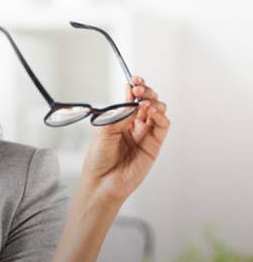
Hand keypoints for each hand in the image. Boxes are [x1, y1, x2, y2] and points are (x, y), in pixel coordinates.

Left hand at [81, 75, 170, 202]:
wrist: (101, 182)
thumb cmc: (98, 159)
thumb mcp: (103, 131)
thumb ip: (120, 115)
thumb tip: (132, 99)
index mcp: (120, 121)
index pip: (132, 99)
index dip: (135, 88)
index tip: (133, 79)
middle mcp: (134, 126)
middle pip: (148, 102)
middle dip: (146, 91)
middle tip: (138, 88)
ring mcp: (145, 135)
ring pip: (158, 111)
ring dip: (154, 101)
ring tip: (144, 100)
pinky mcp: (154, 145)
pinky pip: (162, 126)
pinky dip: (160, 115)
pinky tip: (151, 112)